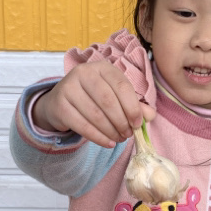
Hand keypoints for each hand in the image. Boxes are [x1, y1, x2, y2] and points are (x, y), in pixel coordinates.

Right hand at [32, 60, 155, 147]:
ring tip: (119, 139)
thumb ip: (134, 104)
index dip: (132, 107)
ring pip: (95, 115)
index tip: (137, 124)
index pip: (122, 86)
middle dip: (121, 121)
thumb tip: (151, 116)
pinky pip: (82, 126)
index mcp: (102, 67)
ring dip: (111, 131)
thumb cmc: (93, 98)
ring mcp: (69, 88)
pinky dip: (98, 138)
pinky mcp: (59, 105)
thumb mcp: (114, 96)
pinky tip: (108, 143)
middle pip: (108, 101)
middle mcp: (83, 73)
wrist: (60, 102)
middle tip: (127, 134)